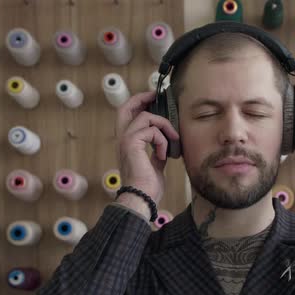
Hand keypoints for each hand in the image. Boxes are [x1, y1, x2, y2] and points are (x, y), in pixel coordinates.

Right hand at [116, 91, 179, 206]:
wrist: (141, 199)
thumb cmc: (147, 187)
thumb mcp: (155, 166)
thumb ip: (156, 153)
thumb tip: (164, 148)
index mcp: (127, 144)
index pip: (127, 116)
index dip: (138, 104)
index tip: (153, 99)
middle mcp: (122, 139)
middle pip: (126, 108)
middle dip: (141, 98)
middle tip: (156, 95)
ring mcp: (125, 140)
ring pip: (145, 117)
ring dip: (163, 126)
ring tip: (172, 139)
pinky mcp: (131, 143)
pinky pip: (151, 131)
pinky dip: (162, 141)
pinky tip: (163, 155)